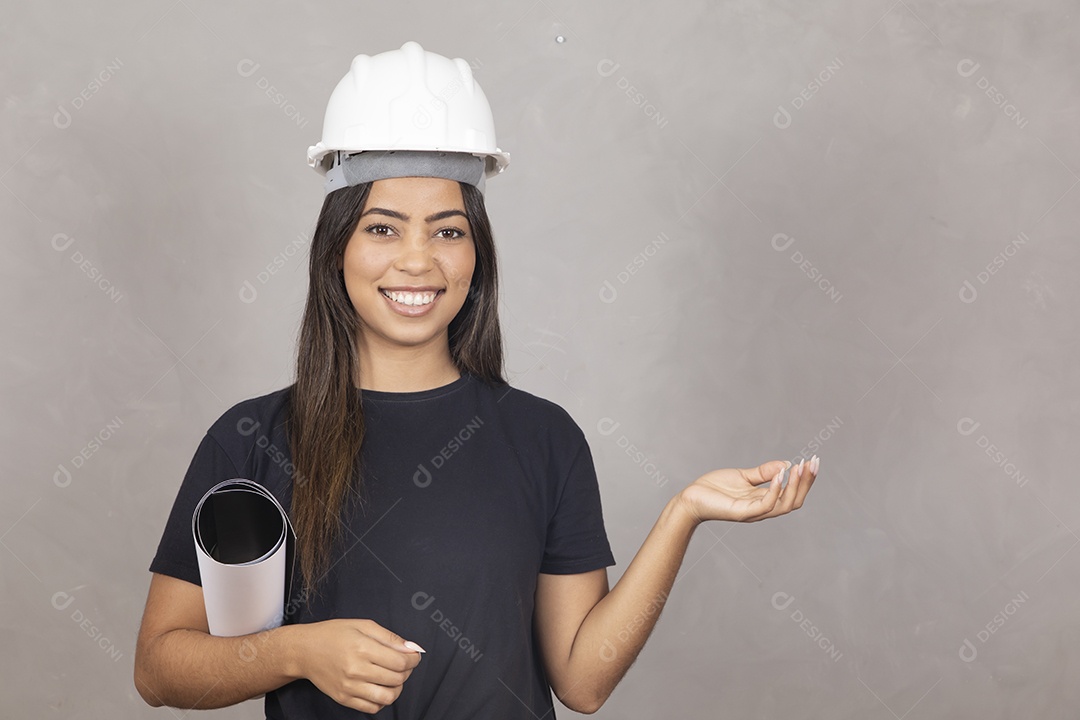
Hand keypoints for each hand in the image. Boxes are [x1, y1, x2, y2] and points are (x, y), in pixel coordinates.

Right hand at [295, 618, 424, 712]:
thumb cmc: (333, 634)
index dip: (413, 659)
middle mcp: (356, 670)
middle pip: (397, 679)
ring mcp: (349, 687)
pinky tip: (379, 687)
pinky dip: (382, 700)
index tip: (413, 655)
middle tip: (403, 663)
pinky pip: (372, 708)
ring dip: (397, 688)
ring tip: (393, 678)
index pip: (400, 662)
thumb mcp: (362, 626)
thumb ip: (389, 637)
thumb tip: (412, 648)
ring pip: (387, 697)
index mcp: (362, 648)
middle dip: (407, 671)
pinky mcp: (344, 698)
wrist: (305, 651)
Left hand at [678, 456, 818, 524]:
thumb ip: (764, 472)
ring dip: (795, 485)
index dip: (805, 480)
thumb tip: (787, 464)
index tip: (812, 460)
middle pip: (794, 501)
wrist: (691, 498)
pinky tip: (780, 474)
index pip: (792, 494)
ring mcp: (753, 512)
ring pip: (785, 505)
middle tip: (812, 462)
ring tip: (799, 467)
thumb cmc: (714, 489)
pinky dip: (776, 489)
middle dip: (806, 482)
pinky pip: (766, 504)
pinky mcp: (742, 512)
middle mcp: (762, 509)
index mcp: (764, 501)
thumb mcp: (743, 476)